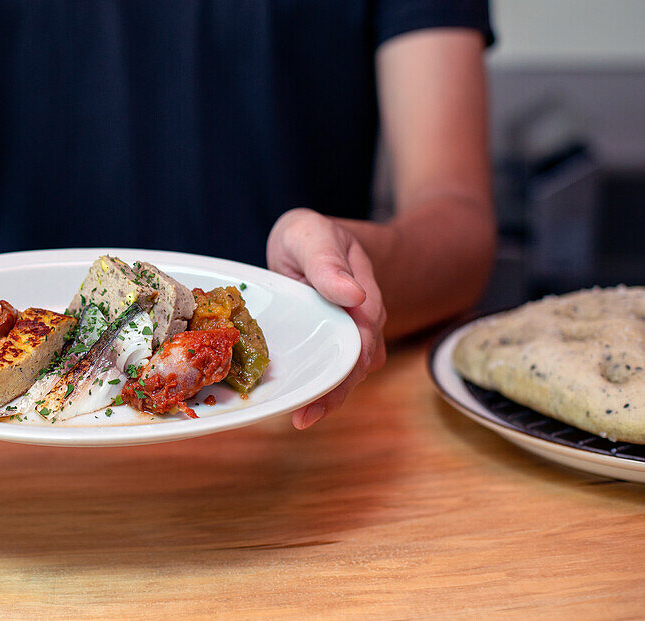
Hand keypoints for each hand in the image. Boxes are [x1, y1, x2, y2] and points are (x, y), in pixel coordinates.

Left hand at [266, 208, 387, 428]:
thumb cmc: (310, 237)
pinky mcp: (326, 347)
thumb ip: (327, 261)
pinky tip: (290, 402)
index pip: (362, 339)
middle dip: (333, 394)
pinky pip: (322, 370)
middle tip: (304, 417)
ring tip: (299, 417)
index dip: (347, 368)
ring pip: (342, 374)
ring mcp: (345, 338)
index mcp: (363, 299)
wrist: (307, 242)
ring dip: (324, 397)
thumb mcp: (312, 236)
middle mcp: (360, 324)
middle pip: (354, 366)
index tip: (327, 390)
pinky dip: (310, 386)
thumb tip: (354, 295)